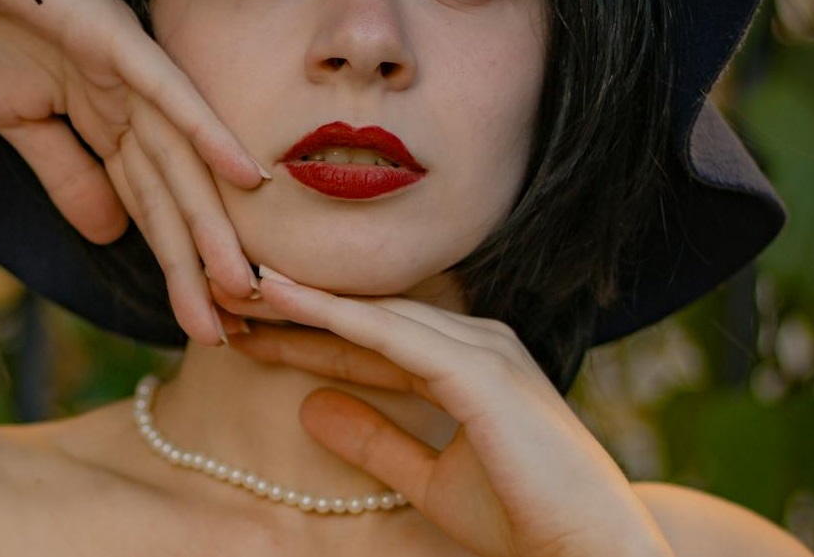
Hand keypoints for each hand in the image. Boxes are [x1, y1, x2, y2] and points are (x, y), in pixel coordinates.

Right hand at [0, 0, 262, 341]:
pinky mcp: (118, 40)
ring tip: (242, 289)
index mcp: (110, 120)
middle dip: (198, 266)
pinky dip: (206, 133)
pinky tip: (246, 176)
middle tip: (228, 337)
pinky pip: (169, 92)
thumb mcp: (19, 120)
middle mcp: (134, 101)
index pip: (150, 205)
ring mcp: (132, 70)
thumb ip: (67, 173)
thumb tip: (108, 236)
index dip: (174, 265)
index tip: (199, 325)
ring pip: (179, 160)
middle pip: (175, 195)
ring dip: (210, 225)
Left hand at [231, 275, 674, 556]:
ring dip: (302, 298)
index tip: (247, 326)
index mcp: (468, 360)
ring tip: (239, 283)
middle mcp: (476, 340)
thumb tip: (309, 408)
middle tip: (224, 291)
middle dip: (295, 305)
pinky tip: (287, 303)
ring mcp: (482, 349)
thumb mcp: (428, 480)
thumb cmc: (521, 519)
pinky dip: (335, 316)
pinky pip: (392, 336)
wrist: (588, 553)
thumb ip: (374, 441)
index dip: (306, 330)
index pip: (370, 336)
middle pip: (367, 313)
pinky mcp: (481, 371)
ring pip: (373, 312)